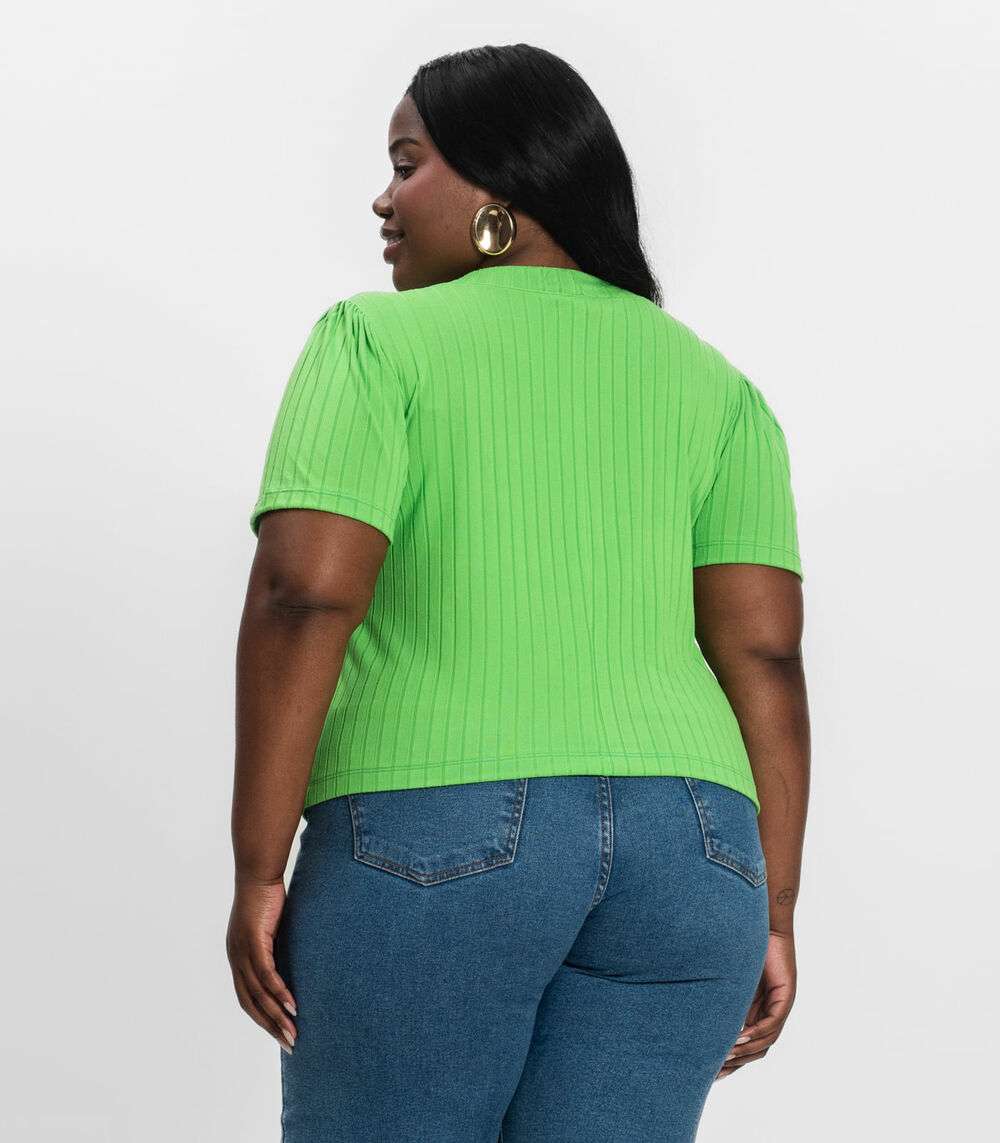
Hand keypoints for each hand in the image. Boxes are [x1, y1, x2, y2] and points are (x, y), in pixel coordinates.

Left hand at [226, 876, 298, 1053]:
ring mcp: (242, 952)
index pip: (247, 999)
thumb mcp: (271, 928)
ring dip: (277, 1016)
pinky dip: (279, 993)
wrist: (258, 872)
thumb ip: (276, 946)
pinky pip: (267, 975)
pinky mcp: (253, 942)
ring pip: (258, 994)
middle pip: (251, 1004)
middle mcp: (235, 959)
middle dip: (270, 1027)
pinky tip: (293, 1006)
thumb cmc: (266, 896)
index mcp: (237, 958)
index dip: (263, 1019)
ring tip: (294, 1033)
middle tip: (290, 1045)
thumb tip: (292, 958)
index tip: (281, 1034)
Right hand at [716, 929, 796, 1078]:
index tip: (710, 1070)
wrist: (763, 921)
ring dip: (743, 1052)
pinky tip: (738, 1038)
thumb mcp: (728, 979)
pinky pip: (771, 1024)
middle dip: (735, 1062)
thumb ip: (718, 996)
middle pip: (755, 1048)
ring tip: (723, 1058)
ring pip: (764, 1041)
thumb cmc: (743, 943)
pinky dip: (755, 1034)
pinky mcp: (785, 996)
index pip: (746, 1043)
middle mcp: (770, 1011)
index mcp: (756, 1009)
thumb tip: (689, 1009)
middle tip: (714, 1073)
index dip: (731, 1059)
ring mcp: (779, 1005)